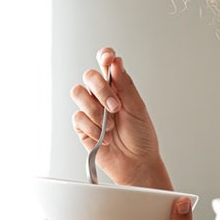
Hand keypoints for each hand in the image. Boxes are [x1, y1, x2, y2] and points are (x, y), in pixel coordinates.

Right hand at [71, 47, 171, 189]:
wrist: (136, 163)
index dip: (104, 56)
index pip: (106, 64)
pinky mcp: (82, 126)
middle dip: (102, 90)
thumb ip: (125, 85)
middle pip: (89, 76)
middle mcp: (102, 95)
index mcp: (118, 87)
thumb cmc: (141, 137)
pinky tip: (104, 137)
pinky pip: (78, 118)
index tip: (108, 58)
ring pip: (78, 94)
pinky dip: (93, 128)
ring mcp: (91, 110)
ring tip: (110, 126)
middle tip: (115, 107)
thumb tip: (116, 63)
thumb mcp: (137, 108)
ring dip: (95, 111)